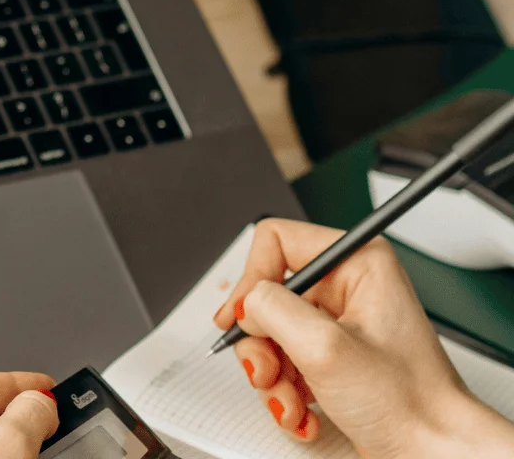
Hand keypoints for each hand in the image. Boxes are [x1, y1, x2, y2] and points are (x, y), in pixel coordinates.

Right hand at [214, 218, 513, 457]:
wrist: (435, 453)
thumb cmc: (410, 403)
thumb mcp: (326, 347)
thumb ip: (272, 309)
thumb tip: (244, 303)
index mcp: (358, 262)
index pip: (275, 241)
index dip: (252, 280)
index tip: (243, 319)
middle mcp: (348, 286)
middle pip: (266, 294)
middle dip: (261, 342)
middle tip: (267, 371)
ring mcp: (338, 323)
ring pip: (270, 332)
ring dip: (272, 375)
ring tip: (290, 401)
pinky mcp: (331, 356)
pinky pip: (283, 361)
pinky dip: (285, 391)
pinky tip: (302, 410)